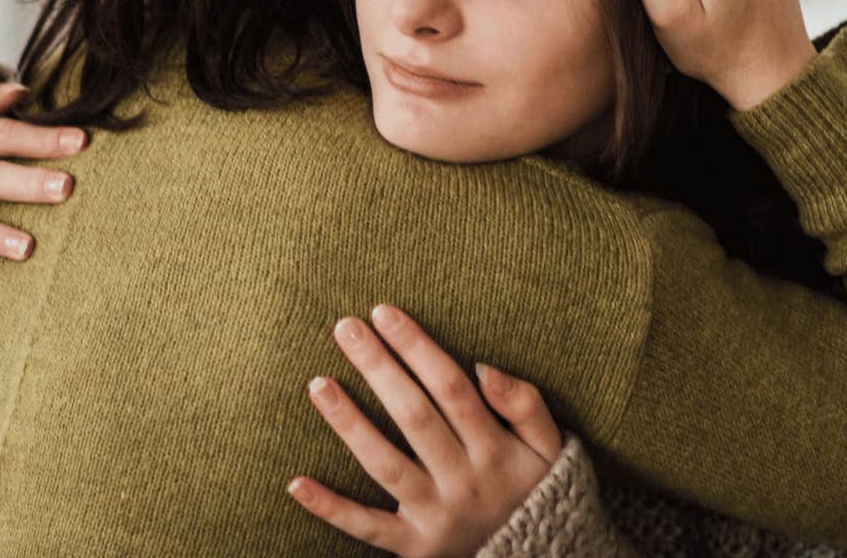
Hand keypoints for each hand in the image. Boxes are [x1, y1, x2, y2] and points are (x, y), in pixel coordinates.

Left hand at [288, 304, 562, 557]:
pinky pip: (367, 527)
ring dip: (348, 424)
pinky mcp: (414, 547)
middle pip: (414, 417)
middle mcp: (463, 481)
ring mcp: (435, 516)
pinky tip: (295, 483)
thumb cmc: (537, 489)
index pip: (451, 388)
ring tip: (317, 384)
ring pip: (384, 465)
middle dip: (378, 369)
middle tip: (345, 328)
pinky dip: (330, 508)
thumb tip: (483, 367)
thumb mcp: (551, 445)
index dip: (417, 348)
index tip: (384, 313)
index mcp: (494, 450)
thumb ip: (525, 404)